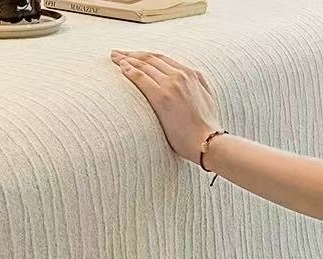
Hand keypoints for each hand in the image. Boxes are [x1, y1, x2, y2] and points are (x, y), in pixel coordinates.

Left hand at [111, 50, 221, 165]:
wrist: (208, 141)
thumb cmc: (206, 126)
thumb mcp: (207, 97)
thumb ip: (199, 83)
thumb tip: (191, 76)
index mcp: (191, 74)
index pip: (161, 59)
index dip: (144, 55)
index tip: (132, 55)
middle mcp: (180, 76)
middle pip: (150, 58)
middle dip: (132, 54)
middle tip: (117, 53)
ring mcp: (171, 85)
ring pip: (144, 65)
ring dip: (127, 60)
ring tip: (114, 58)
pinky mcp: (162, 97)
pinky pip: (141, 78)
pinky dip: (129, 71)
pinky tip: (121, 68)